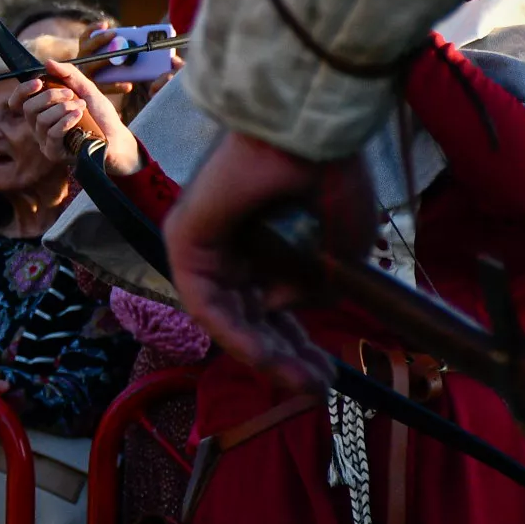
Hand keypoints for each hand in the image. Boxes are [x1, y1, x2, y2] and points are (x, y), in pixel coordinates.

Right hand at [17, 59, 140, 175]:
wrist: (118, 139)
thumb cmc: (100, 116)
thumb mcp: (87, 89)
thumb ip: (69, 75)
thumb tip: (48, 62)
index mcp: (42, 110)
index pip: (18, 101)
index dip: (23, 90)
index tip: (38, 81)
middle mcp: (39, 126)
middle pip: (28, 108)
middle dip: (50, 96)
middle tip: (71, 94)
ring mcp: (45, 141)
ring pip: (41, 120)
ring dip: (62, 109)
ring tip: (82, 106)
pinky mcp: (55, 153)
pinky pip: (52, 134)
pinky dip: (65, 121)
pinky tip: (79, 115)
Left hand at [166, 131, 346, 389]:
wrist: (308, 135)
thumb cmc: (329, 175)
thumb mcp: (339, 248)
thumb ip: (313, 284)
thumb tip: (283, 305)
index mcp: (264, 241)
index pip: (272, 306)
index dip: (299, 344)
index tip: (329, 374)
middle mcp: (230, 245)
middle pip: (250, 317)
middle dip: (284, 357)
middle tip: (316, 388)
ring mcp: (204, 244)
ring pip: (227, 316)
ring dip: (263, 354)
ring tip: (300, 383)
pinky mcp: (185, 241)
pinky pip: (205, 301)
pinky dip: (234, 333)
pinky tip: (266, 357)